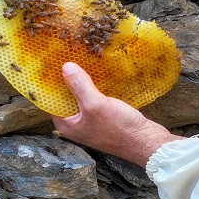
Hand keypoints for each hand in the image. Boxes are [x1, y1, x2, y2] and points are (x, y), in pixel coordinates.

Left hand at [52, 62, 182, 166]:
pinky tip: (98, 73)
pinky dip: (96, 87)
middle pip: (67, 97)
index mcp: (67, 125)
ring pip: (82, 97)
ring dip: (83, 81)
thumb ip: (79, 86)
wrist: (146, 142)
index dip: (51, 83)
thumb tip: (65, 67)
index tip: (52, 63)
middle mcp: (76, 124)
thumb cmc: (118, 128)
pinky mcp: (105, 117)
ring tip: (82, 60)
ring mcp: (91, 121)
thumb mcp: (95, 105)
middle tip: (67, 57)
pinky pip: (95, 98)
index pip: (51, 101)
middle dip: (68, 79)